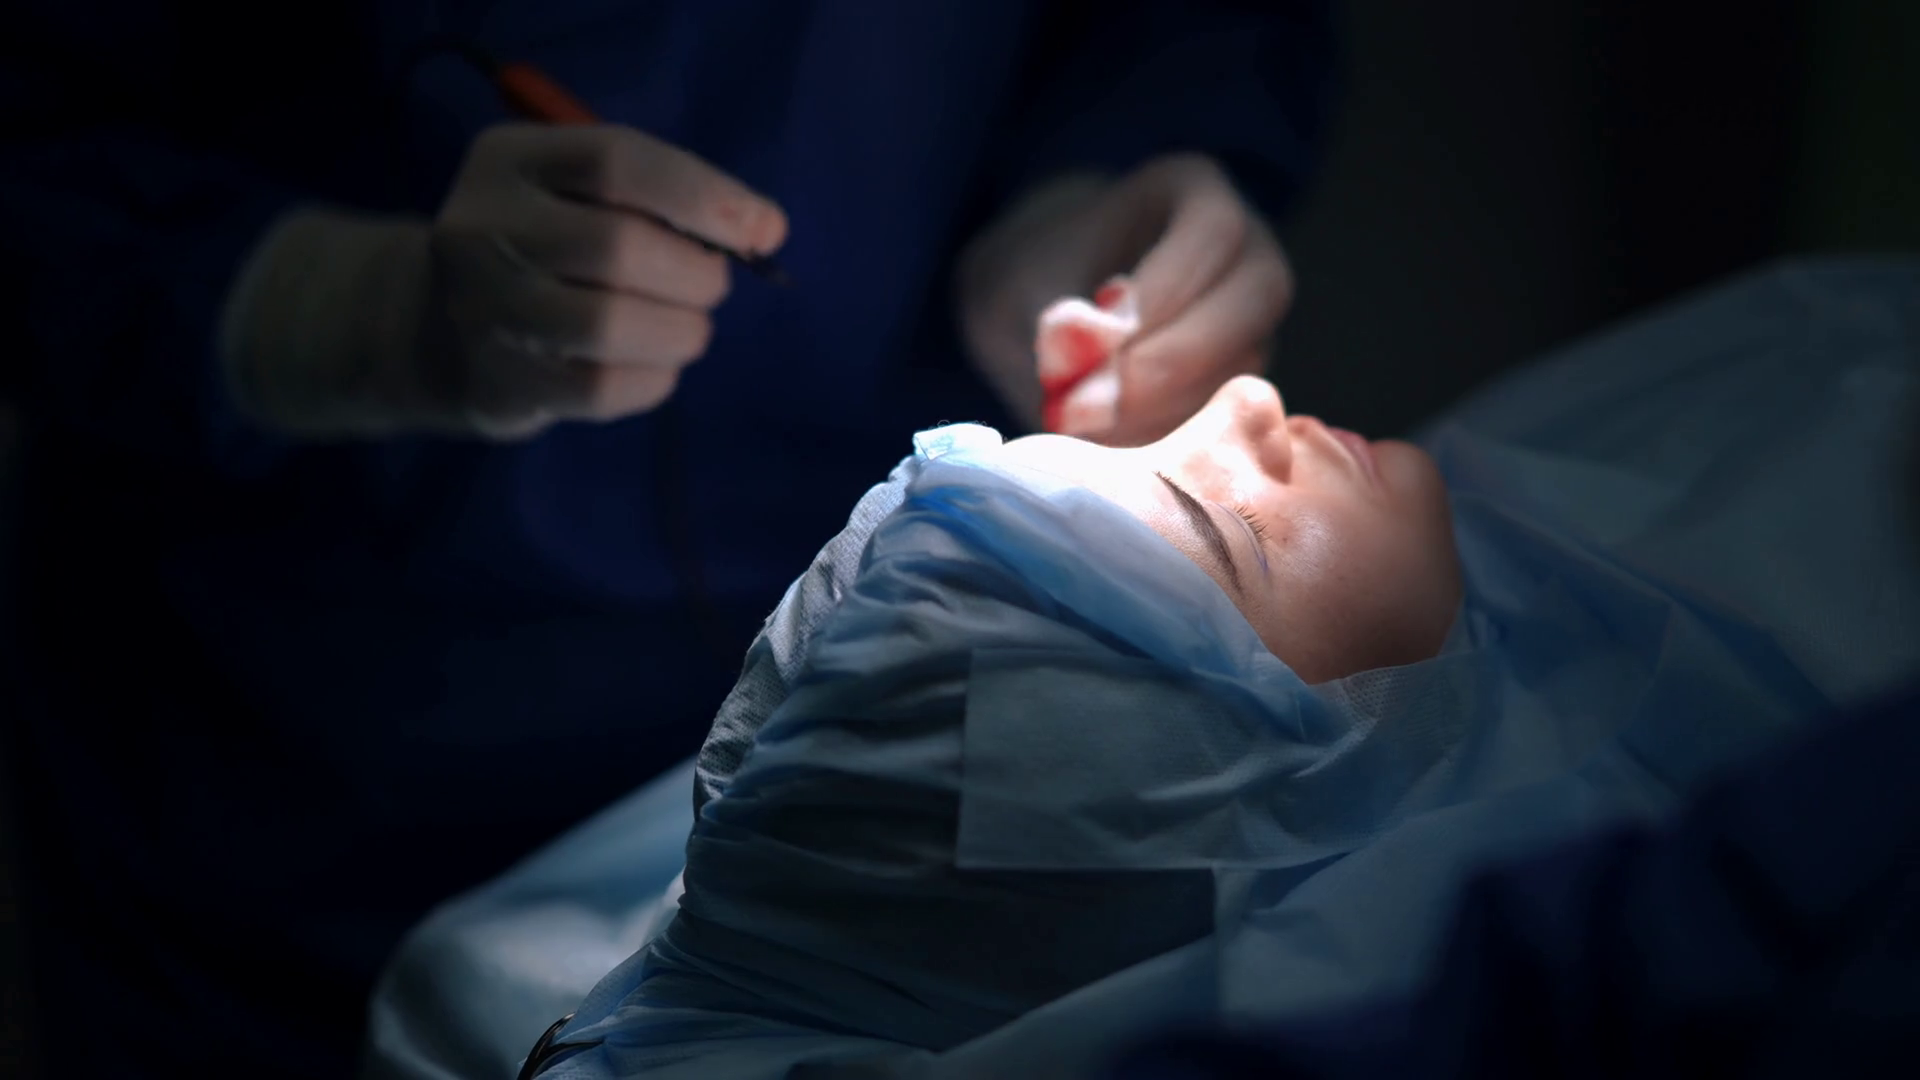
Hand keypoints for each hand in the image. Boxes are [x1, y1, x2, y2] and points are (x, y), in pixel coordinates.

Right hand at [221, 123, 786, 438]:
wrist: (431, 325)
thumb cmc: (541, 245)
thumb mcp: (580, 192)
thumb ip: (667, 197)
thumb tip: (765, 228)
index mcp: (510, 160)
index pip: (617, 162)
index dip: (703, 196)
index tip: (762, 228)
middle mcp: (482, 227)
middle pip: (619, 247)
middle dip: (696, 273)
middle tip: (710, 286)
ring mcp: (482, 309)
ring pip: (610, 324)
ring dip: (680, 331)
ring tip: (687, 328)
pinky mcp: (498, 381)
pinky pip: (602, 389)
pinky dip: (654, 378)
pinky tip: (654, 364)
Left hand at [955, 154, 1291, 445]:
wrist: (1035, 309)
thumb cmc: (1031, 276)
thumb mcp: (1019, 284)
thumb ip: (1053, 317)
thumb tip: (1084, 352)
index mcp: (1195, 193)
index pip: (1213, 231)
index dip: (1164, 291)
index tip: (1098, 343)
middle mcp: (1245, 253)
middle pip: (1256, 297)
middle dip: (1174, 359)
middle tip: (1091, 405)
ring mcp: (1253, 321)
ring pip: (1244, 364)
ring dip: (1165, 408)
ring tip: (1082, 425)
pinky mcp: (1237, 383)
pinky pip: (1226, 414)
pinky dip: (1166, 436)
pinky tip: (1102, 445)